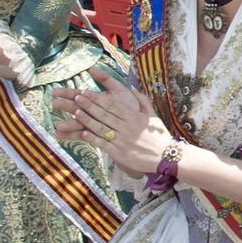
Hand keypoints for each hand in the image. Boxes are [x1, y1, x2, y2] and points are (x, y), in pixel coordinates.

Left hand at [53, 68, 174, 175]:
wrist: (166, 156)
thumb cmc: (159, 135)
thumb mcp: (153, 115)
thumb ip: (142, 99)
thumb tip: (131, 86)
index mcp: (134, 116)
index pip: (112, 104)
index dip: (97, 98)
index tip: (86, 92)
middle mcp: (127, 127)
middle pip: (104, 114)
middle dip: (89, 105)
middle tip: (76, 98)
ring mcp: (123, 140)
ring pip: (102, 128)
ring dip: (88, 120)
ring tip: (75, 113)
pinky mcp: (120, 153)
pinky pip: (104, 144)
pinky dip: (93, 138)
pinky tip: (83, 133)